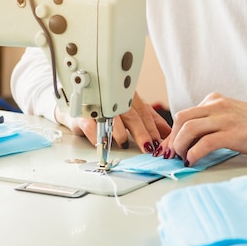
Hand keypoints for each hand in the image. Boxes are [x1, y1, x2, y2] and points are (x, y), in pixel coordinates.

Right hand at [55, 92, 170, 152]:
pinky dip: (97, 134)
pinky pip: (90, 124)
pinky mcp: (82, 115)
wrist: (76, 105)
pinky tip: (102, 142)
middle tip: (148, 147)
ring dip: (118, 132)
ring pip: (111, 118)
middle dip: (141, 132)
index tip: (160, 143)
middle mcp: (115, 101)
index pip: (144, 114)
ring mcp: (98, 107)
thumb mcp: (132, 111)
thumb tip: (170, 134)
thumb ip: (150, 121)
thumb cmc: (108, 109)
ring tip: (124, 143)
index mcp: (129, 98)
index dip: (153, 129)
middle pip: (131, 116)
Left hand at [160, 93, 246, 165]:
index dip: (172, 134)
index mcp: (215, 100)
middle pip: (181, 119)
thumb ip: (210, 123)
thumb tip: (187, 141)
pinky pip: (205, 143)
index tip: (168, 149)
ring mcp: (226, 118)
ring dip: (180, 146)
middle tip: (172, 155)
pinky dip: (194, 154)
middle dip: (172, 139)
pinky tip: (193, 161)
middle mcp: (218, 106)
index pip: (184, 115)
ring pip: (189, 129)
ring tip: (182, 158)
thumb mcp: (230, 117)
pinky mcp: (234, 133)